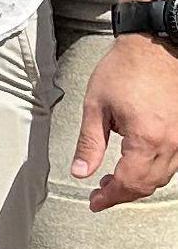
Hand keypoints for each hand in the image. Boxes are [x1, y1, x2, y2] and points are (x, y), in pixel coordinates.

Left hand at [79, 36, 177, 211]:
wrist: (154, 46)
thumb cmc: (123, 71)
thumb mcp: (95, 106)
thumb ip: (89, 143)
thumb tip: (80, 172)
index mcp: (146, 138)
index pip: (129, 182)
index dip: (110, 197)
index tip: (94, 202)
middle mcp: (171, 142)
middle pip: (149, 185)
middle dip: (123, 193)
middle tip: (99, 192)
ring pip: (164, 176)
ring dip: (139, 183)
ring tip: (112, 178)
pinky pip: (173, 162)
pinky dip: (154, 170)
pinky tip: (135, 164)